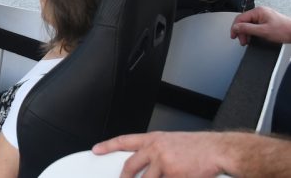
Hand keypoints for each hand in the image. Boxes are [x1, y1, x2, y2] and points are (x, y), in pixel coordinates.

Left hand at [92, 131, 227, 177]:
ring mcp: (163, 162)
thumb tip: (144, 165)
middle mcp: (155, 149)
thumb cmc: (198, 148)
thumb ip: (156, 152)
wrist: (218, 150)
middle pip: (130, 166)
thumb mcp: (172, 143)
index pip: (124, 140)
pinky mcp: (173, 175)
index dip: (108, 145)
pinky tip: (175, 177)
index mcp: (153, 139)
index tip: (96, 149)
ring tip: (159, 177)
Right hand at [230, 6, 290, 45]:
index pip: (240, 18)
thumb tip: (235, 27)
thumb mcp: (263, 31)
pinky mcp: (265, 20)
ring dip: (246, 33)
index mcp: (258, 11)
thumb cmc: (284, 30)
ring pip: (248, 24)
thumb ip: (247, 29)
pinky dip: (252, 32)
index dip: (235, 28)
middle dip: (241, 32)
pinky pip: (254, 25)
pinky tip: (253, 37)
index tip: (233, 36)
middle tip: (242, 41)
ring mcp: (263, 16)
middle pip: (244, 21)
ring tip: (247, 41)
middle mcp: (259, 12)